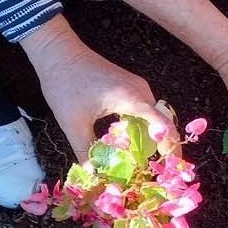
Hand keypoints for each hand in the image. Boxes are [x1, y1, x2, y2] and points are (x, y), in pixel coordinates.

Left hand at [21, 18, 171, 161]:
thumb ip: (85, 150)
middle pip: (161, 121)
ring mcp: (137, 85)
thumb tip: (92, 174)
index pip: (162, 124)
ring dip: (149, 135)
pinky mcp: (131, 85)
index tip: (169, 164)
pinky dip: (141, 125)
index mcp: (130, 98)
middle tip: (153, 166)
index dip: (170, 145)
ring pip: (153, 116)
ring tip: (140, 157)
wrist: (58, 52)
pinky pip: (144, 109)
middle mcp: (140, 90)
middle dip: (160, 144)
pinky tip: (127, 138)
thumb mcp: (72, 123)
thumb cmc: (64, 83)